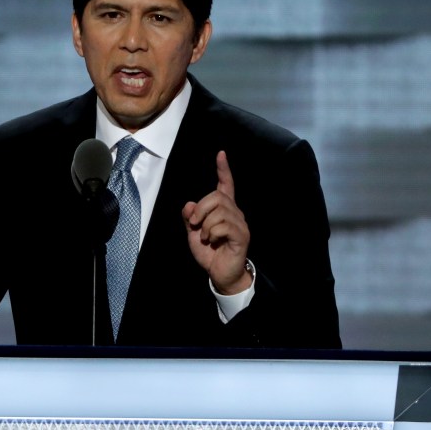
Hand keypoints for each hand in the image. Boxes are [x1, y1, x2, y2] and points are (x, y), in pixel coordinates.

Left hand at [182, 151, 252, 294]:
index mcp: (224, 209)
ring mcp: (240, 224)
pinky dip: (212, 232)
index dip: (223, 169)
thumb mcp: (193, 234)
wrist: (220, 274)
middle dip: (201, 208)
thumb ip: (190, 218)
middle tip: (194, 224)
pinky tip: (212, 241)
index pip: (225, 185)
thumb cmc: (209, 253)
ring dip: (206, 224)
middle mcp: (235, 213)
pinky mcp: (241, 236)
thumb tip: (189, 205)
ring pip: (220, 210)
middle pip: (217, 196)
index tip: (221, 154)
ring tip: (205, 237)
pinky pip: (224, 225)